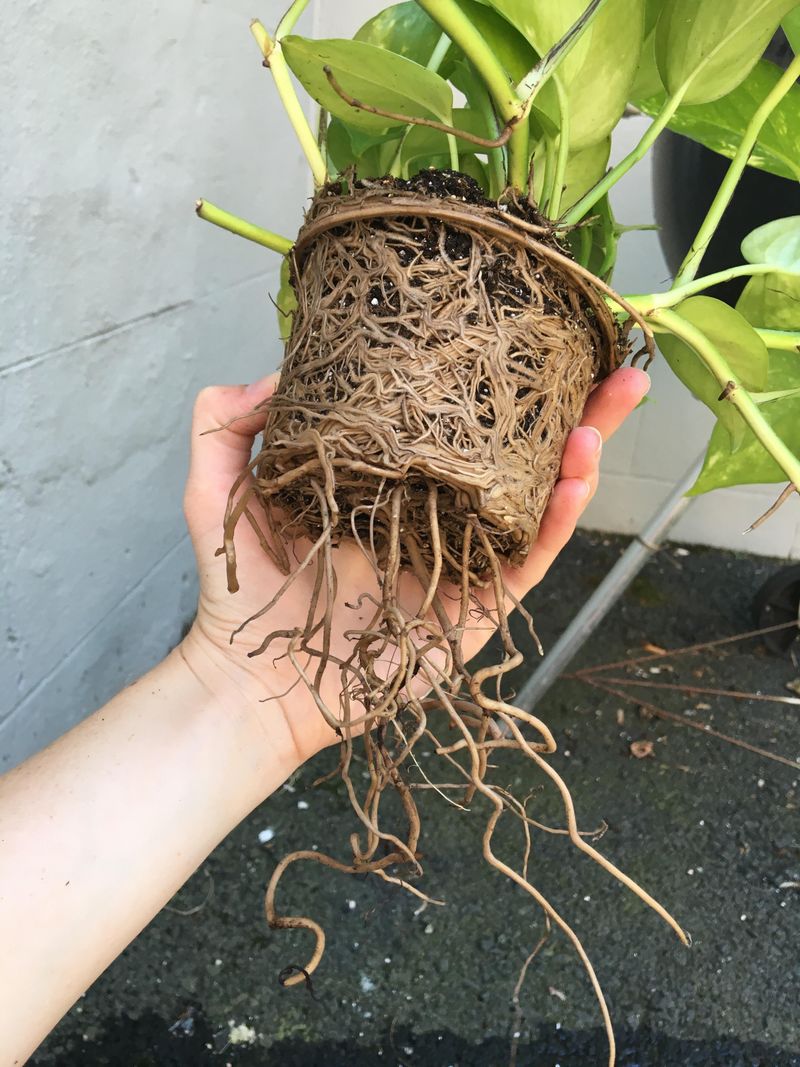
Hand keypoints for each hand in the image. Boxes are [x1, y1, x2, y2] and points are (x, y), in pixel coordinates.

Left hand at [181, 368, 648, 763]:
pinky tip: (578, 474)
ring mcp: (460, 561)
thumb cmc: (239, 595)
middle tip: (610, 362)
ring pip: (534, 500)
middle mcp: (435, 513)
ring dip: (580, 452)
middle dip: (568, 409)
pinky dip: (555, 520)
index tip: (520, 327)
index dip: (488, 380)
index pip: (453, 422)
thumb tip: (273, 367)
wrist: (253, 685)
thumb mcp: (218, 493)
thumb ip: (225, 424)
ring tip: (609, 402)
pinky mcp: (474, 610)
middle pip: (513, 454)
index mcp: (389, 481)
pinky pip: (525, 561)